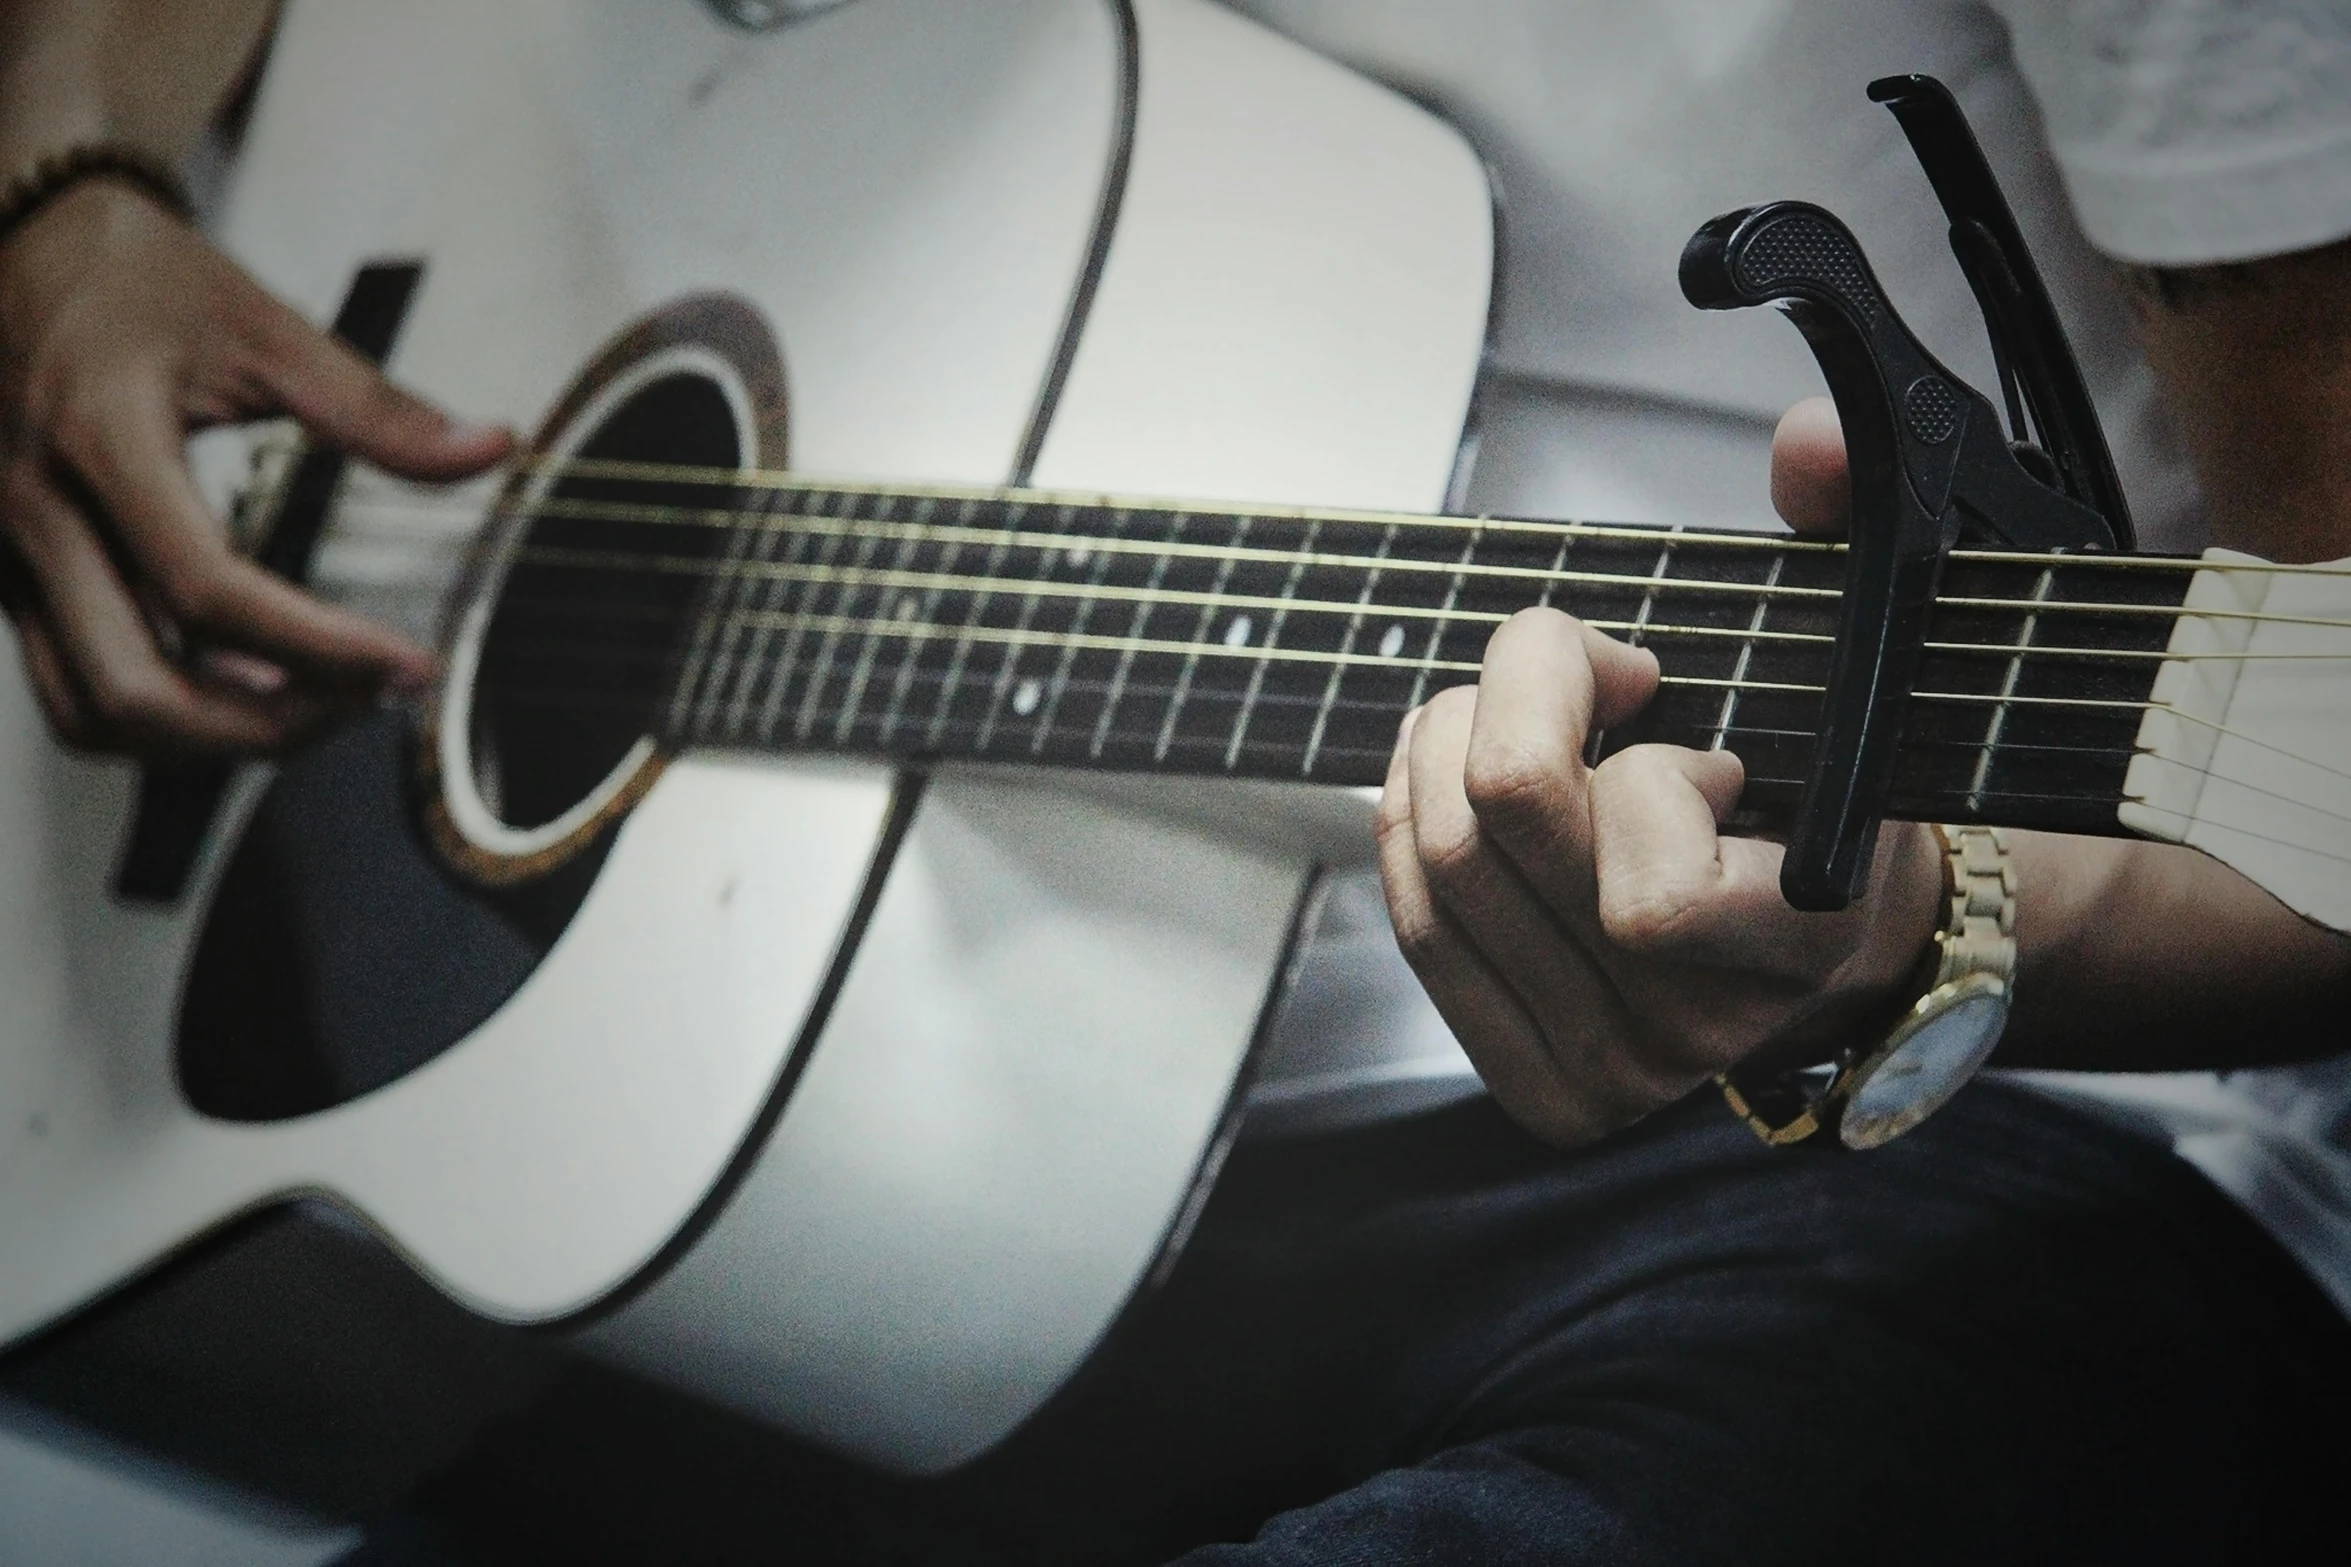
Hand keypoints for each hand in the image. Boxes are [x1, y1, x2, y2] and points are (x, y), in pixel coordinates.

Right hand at [0, 179, 512, 754]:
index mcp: (100, 439)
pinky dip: (162, 718)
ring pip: (91, 711)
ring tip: (317, 703)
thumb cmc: (135, 279)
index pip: (209, 590)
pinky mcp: (10, 578)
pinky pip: (73, 688)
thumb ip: (377, 406)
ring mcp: (11, 555)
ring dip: (209, 740)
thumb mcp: (264, 324)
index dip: (320, 648)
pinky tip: (247, 685)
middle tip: (368, 701)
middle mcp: (37, 511)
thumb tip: (489, 449)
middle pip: (136, 687)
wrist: (24, 244)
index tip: (408, 664)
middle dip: (265, 723)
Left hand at [1375, 398, 1943, 1144]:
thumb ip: (1855, 528)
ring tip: (1524, 717)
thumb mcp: (1870, 655)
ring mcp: (1607, 1071)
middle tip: (1575, 667)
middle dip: (1514, 697)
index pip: (1651, 894)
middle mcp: (1693, 1032)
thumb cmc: (1842, 790)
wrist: (1844, 944)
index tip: (1678, 717)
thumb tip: (1811, 440)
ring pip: (1439, 863)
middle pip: (1503, 833)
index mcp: (1803, 947)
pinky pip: (1415, 920)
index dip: (1640, 764)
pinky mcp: (1537, 1081)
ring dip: (1450, 742)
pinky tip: (1470, 777)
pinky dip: (1415, 811)